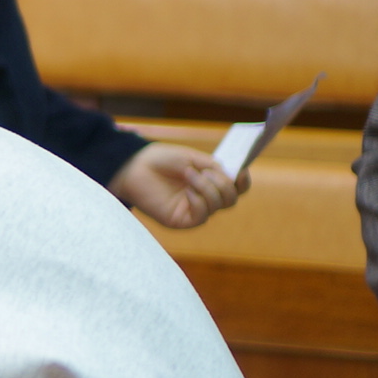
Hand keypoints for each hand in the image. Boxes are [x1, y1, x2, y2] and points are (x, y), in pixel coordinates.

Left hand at [108, 142, 245, 228]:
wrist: (134, 166)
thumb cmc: (161, 160)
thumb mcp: (191, 158)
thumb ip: (213, 166)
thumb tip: (232, 176)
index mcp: (210, 181)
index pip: (236, 187)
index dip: (243, 182)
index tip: (240, 171)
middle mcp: (204, 197)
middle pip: (231, 199)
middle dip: (224, 184)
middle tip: (206, 171)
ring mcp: (193, 209)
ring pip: (218, 206)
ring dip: (207, 188)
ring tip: (189, 174)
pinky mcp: (181, 220)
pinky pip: (202, 216)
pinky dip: (199, 201)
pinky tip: (186, 190)